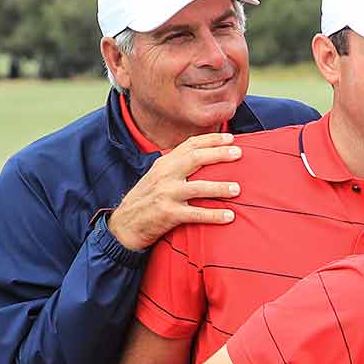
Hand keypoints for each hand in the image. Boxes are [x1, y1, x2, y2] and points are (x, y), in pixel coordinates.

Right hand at [108, 133, 240, 250]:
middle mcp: (165, 176)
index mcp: (164, 164)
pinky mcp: (169, 214)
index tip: (231, 138)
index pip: (189, 145)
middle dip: (219, 154)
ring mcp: (166, 194)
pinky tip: (229, 216)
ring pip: (198, 187)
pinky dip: (214, 215)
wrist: (124, 225)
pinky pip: (196, 214)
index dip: (211, 140)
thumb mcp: (158, 177)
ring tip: (237, 189)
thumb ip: (178, 167)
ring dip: (220, 187)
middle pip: (195, 159)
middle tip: (239, 153)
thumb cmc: (147, 200)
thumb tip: (206, 158)